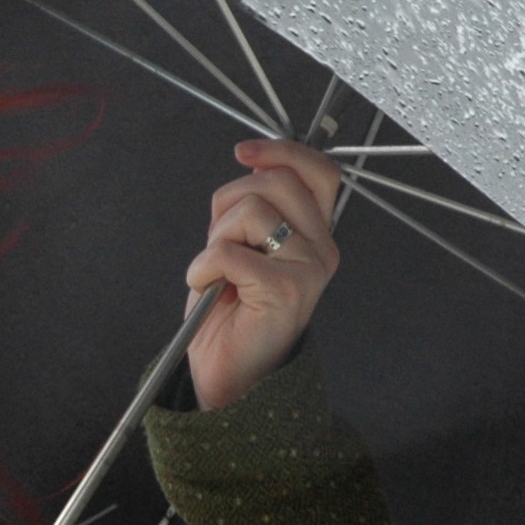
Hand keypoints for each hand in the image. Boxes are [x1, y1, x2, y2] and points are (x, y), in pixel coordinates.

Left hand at [185, 138, 342, 409]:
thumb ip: (252, 206)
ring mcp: (309, 269)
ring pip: (251, 211)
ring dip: (215, 238)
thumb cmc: (230, 312)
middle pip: (276, 182)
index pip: (317, 171)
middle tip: (219, 242)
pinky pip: (228, 253)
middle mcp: (321, 248)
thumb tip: (253, 161)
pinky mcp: (287, 291)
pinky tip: (206, 287)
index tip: (243, 153)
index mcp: (314, 232)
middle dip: (229, 203)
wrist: (228, 372)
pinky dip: (202, 267)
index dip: (281, 151)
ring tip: (216, 271)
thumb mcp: (241, 243)